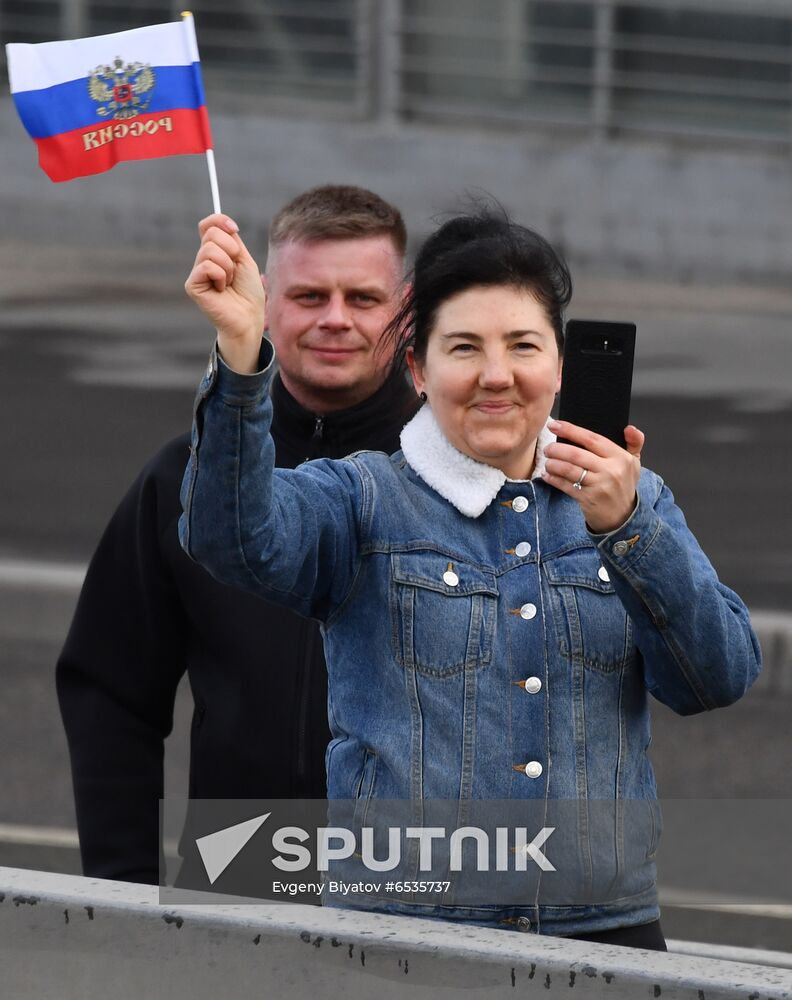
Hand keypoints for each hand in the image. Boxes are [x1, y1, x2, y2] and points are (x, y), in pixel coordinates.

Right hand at [184, 213, 265, 373]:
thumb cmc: (249, 293)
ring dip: (228, 266)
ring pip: (210, 249)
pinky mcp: (192, 285)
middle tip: (235, 271)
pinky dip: (221, 276)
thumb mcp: (244, 260)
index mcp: (215, 253)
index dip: (219, 221)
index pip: (207, 225)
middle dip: (231, 250)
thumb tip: (223, 222)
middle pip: (211, 234)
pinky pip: (206, 266)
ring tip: (229, 283)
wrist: (249, 317)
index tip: (235, 229)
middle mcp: (202, 260)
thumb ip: (232, 240)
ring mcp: (196, 272)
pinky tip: (221, 289)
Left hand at [542, 420, 644, 533]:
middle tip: (548, 448)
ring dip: (553, 464)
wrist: (624, 517)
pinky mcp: (588, 498)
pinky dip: (553, 479)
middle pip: (576, 454)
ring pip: (569, 469)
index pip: (592, 439)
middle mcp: (611, 471)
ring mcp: (599, 485)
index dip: (571, 430)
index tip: (555, 425)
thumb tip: (629, 428)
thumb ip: (634, 443)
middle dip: (557, 449)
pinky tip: (547, 474)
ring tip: (547, 461)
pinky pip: (566, 485)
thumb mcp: (634, 463)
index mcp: (621, 458)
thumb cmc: (624, 486)